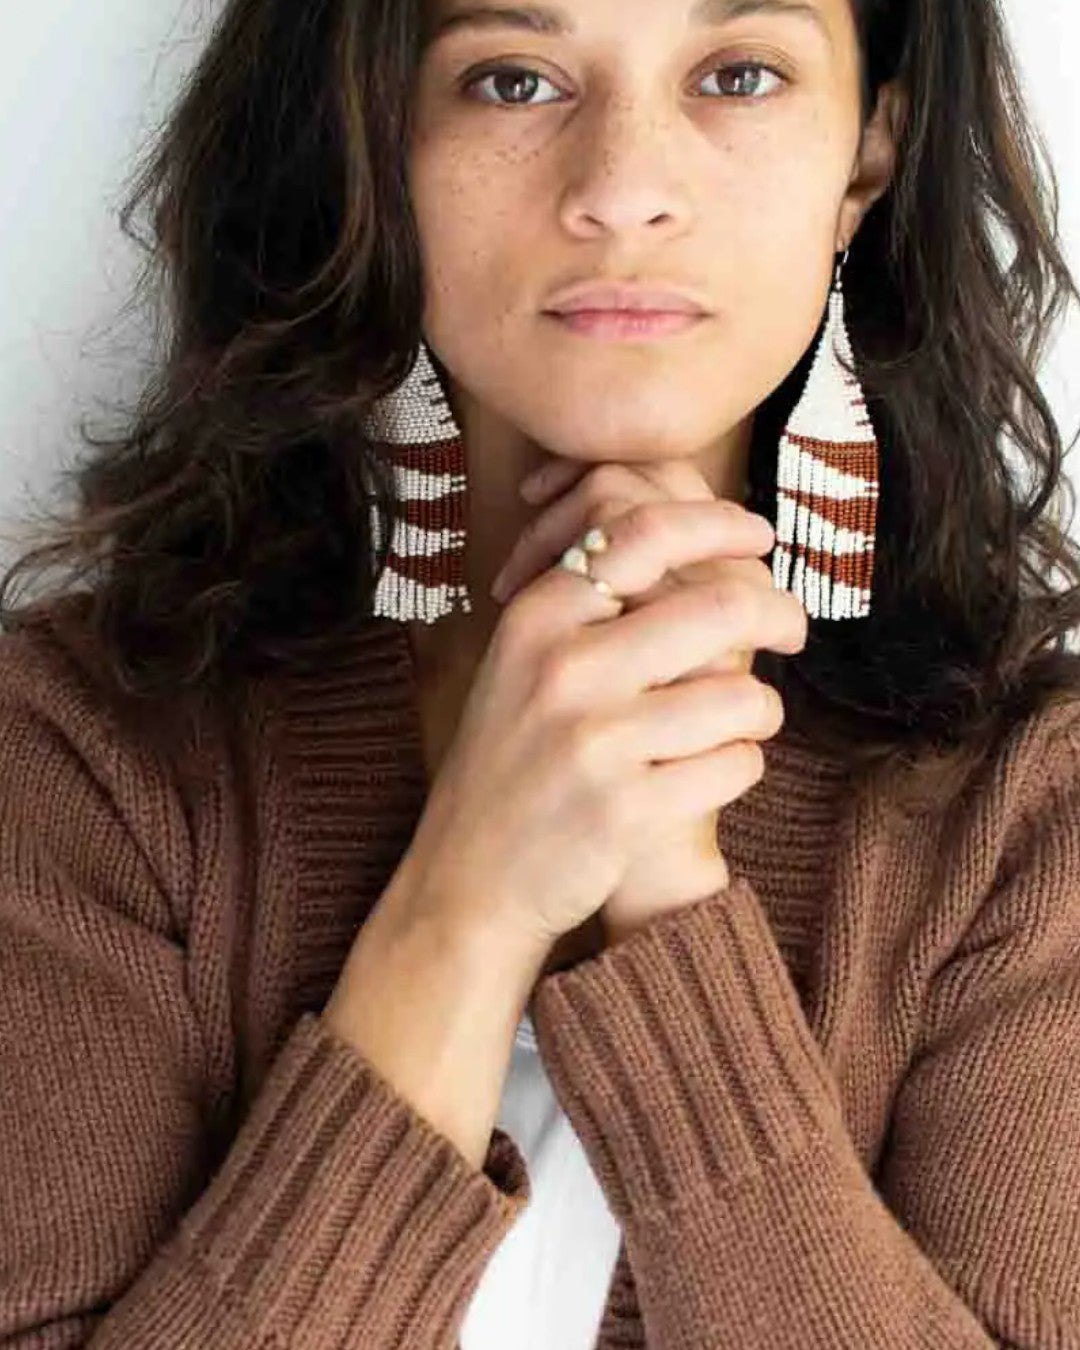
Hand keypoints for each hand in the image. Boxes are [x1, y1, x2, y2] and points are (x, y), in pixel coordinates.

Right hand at [491, 454, 799, 944]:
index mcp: (538, 618)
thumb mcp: (524, 660)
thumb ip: (591, 598)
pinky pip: (737, 766)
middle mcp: (563, 670)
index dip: (722, 525)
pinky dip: (740, 766)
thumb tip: (695, 532)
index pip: (648, 532)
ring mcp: (595, 742)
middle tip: (792, 630)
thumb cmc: (516, 756)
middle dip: (781, 614)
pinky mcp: (627, 811)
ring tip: (742, 721)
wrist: (469, 874)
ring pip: (743, 696)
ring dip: (761, 710)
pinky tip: (710, 771)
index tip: (759, 538)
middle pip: (721, 607)